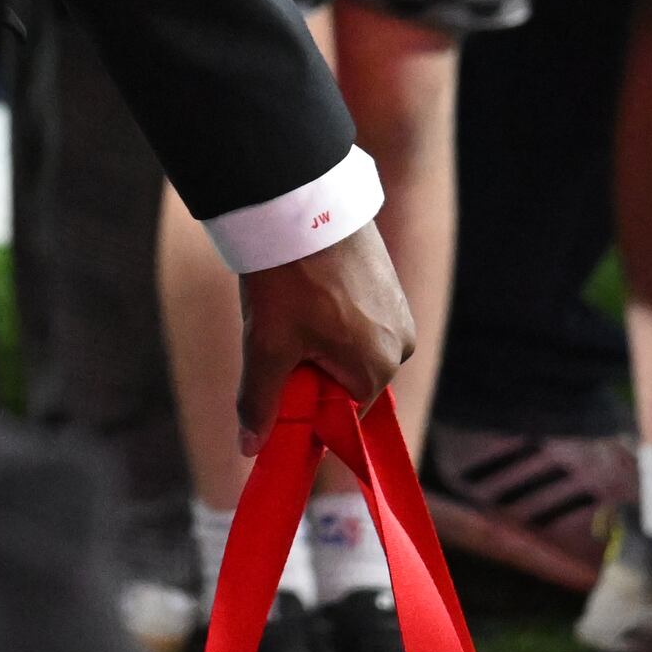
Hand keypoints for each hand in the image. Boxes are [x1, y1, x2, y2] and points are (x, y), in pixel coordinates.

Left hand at [233, 223, 415, 454]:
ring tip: (290, 304)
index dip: (303, 405)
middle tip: (276, 333)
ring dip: (314, 339)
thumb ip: (260, 402)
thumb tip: (251, 450)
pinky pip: (357, 318)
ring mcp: (398, 311)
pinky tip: (305, 287)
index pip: (339, 414)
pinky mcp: (389, 283)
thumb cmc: (288, 279)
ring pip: (347, 347)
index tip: (274, 381)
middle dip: (307, 368)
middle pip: (344, 380)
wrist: (301, 202)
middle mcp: (400, 345)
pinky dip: (328, 313)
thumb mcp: (266, 346)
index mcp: (378, 370)